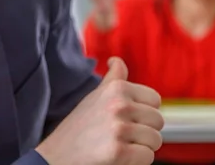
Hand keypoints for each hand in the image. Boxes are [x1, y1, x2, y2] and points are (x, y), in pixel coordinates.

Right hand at [36, 57, 163, 164]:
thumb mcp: (95, 96)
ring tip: (119, 146)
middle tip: (122, 137)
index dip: (144, 114)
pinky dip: (136, 162)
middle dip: (145, 132)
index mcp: (117, 88)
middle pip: (158, 121)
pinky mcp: (118, 151)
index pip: (155, 100)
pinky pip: (147, 157)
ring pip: (155, 140)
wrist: (56, 156)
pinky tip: (118, 157)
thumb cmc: (79, 127)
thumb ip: (113, 79)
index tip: (128, 120)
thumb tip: (117, 60)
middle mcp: (119, 104)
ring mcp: (119, 128)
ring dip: (141, 148)